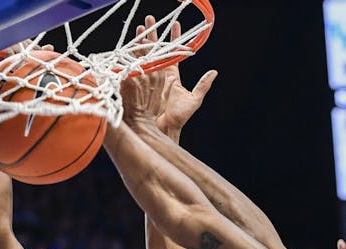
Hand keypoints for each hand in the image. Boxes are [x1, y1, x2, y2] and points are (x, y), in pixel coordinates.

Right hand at [143, 18, 216, 135]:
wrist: (165, 129)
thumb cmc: (180, 117)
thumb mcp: (194, 100)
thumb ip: (203, 85)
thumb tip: (214, 72)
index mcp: (172, 76)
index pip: (172, 53)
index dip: (174, 39)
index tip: (175, 24)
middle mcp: (160, 75)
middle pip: (156, 51)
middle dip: (153, 35)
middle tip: (149, 20)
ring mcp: (149, 79)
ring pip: (145, 56)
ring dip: (142, 42)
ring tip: (139, 29)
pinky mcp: (141, 84)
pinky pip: (137, 68)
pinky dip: (134, 56)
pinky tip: (131, 46)